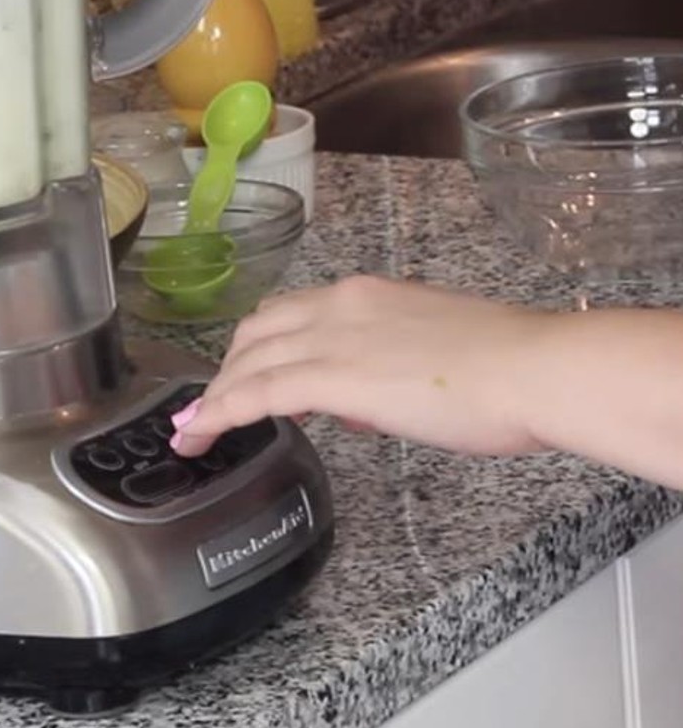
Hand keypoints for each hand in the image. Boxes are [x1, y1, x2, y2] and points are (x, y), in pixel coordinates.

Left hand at [169, 276, 556, 458]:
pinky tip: (200, 432)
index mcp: (366, 295)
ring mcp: (332, 337)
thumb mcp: (434, 352)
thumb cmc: (508, 369)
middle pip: (255, 332)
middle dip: (228, 370)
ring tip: (196, 428)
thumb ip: (388, 367)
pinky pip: (255, 393)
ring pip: (247, 361)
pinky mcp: (331, 375)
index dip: (257, 347)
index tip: (244, 374)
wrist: (533, 370)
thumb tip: (361, 399)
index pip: (290, 314)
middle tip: (217, 406)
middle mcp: (339, 305)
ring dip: (216, 395)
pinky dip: (218, 412)